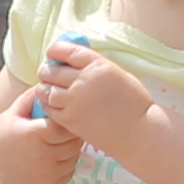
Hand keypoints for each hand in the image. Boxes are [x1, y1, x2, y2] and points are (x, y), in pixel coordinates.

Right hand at [0, 100, 81, 183]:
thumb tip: (48, 84)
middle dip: (69, 132)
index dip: (64, 119)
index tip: (58, 116)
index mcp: (33, 134)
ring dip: (69, 147)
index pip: (65, 123)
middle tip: (60, 128)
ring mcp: (48, 173)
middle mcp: (43, 155)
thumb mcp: (11, 114)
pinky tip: (49, 157)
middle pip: (73, 140)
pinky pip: (69, 169)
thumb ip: (30, 98)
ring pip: (74, 155)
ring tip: (53, 142)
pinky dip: (65, 163)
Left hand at [36, 37, 157, 154]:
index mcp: (98, 65)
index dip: (55, 51)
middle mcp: (83, 80)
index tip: (52, 54)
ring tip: (48, 89)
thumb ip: (95, 66)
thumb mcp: (118, 74)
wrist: (138, 132)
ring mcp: (75, 101)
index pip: (66, 51)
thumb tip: (73, 61)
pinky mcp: (70, 119)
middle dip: (47, 70)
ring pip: (46, 90)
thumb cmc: (134, 103)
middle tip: (47, 73)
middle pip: (52, 70)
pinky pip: (49, 108)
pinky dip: (47, 104)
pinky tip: (53, 104)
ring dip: (44, 88)